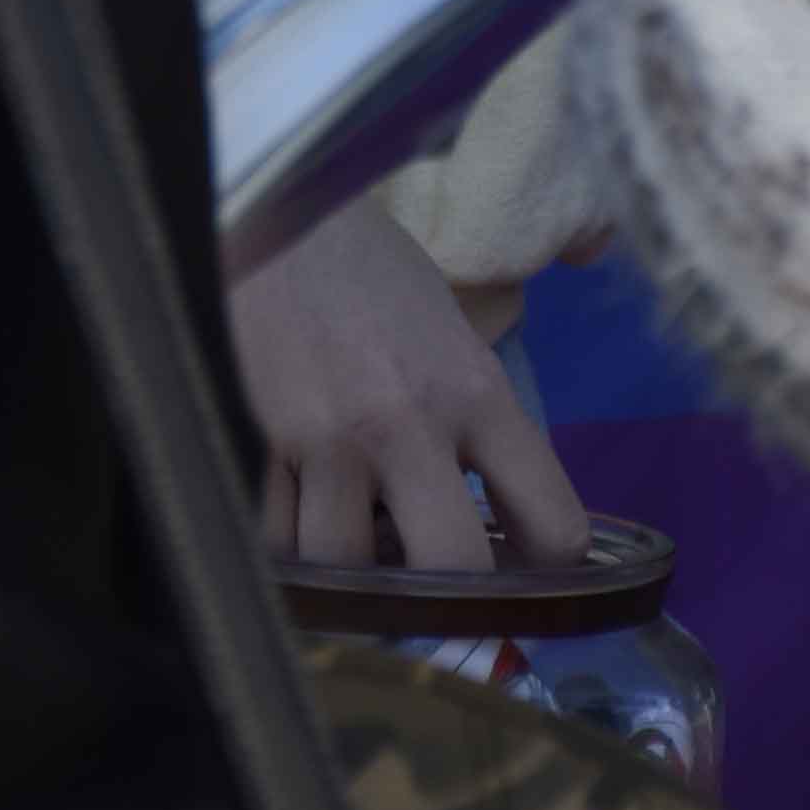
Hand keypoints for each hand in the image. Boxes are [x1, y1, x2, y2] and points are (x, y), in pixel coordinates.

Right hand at [227, 193, 589, 575]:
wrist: (278, 212)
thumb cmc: (373, 274)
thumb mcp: (454, 334)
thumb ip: (480, 421)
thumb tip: (502, 519)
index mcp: (476, 393)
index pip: (551, 523)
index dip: (548, 570)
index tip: (525, 571)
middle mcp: (408, 422)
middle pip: (452, 572)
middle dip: (449, 598)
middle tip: (436, 585)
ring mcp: (327, 436)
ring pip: (348, 569)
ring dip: (355, 572)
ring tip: (359, 542)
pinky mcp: (258, 437)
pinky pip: (276, 540)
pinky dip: (292, 546)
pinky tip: (302, 514)